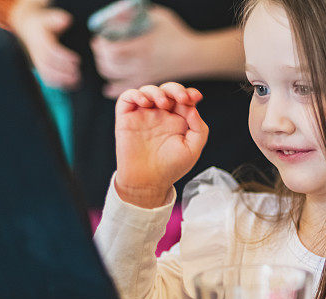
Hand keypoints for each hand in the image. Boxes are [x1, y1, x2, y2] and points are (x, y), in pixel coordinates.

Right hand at [9, 1, 79, 88]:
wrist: (28, 28)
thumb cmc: (42, 23)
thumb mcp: (48, 17)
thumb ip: (57, 18)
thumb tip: (66, 20)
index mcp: (39, 41)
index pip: (50, 51)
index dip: (64, 57)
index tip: (77, 60)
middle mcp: (37, 53)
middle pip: (48, 66)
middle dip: (64, 72)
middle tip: (78, 73)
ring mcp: (37, 62)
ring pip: (47, 75)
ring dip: (62, 80)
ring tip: (76, 81)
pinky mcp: (40, 68)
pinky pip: (47, 79)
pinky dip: (59, 84)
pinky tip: (71, 85)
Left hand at [91, 5, 197, 98]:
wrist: (192, 56)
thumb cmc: (176, 34)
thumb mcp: (158, 17)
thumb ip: (138, 13)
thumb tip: (118, 11)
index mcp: (143, 47)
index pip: (112, 50)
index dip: (101, 44)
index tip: (100, 37)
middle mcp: (141, 64)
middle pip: (109, 65)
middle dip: (100, 55)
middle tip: (100, 46)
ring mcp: (143, 75)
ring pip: (113, 77)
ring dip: (104, 68)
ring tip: (105, 59)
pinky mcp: (146, 82)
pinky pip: (125, 90)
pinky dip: (113, 89)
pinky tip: (107, 87)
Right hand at [114, 83, 207, 207]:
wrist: (148, 182)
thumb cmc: (171, 168)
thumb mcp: (193, 149)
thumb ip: (199, 128)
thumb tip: (193, 108)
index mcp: (177, 120)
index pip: (183, 99)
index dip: (189, 93)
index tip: (195, 97)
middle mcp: (160, 115)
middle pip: (167, 91)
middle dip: (175, 89)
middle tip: (181, 98)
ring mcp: (143, 115)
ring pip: (148, 90)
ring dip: (156, 91)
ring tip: (162, 103)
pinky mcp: (127, 118)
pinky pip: (128, 97)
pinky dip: (136, 94)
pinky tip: (144, 102)